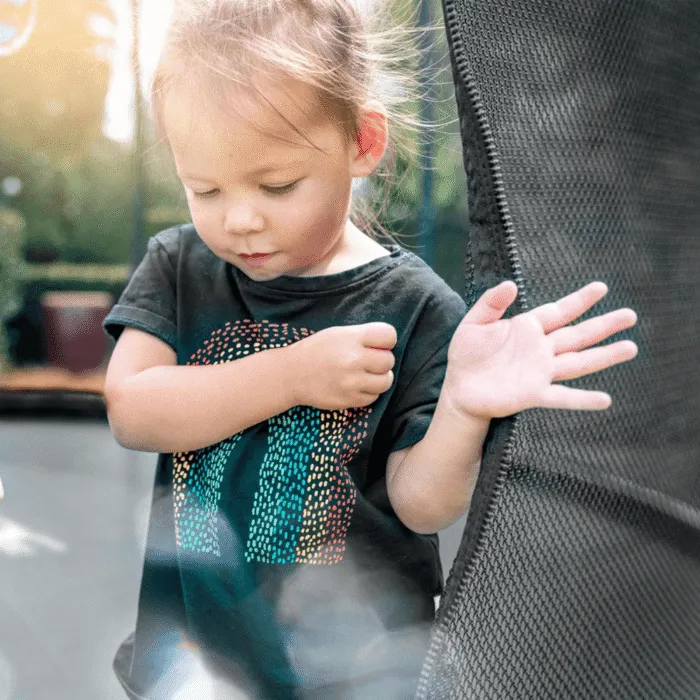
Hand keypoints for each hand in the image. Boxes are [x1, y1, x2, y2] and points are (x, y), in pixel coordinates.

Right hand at [288, 323, 396, 410]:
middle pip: (389, 360)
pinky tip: (356, 386)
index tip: (379, 345)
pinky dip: (368, 392)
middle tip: (369, 362)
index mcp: (351, 338)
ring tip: (367, 375)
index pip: (388, 335)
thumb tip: (389, 344)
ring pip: (386, 381)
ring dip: (379, 378)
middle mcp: (353, 359)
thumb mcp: (337, 333)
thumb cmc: (316, 351)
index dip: (387, 341)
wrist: (290, 375)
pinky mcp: (349, 400)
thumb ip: (363, 336)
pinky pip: (373, 397)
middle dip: (382, 361)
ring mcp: (351, 382)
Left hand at [443, 281, 637, 418]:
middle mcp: (540, 350)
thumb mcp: (474, 324)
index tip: (601, 288)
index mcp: (527, 329)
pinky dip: (583, 399)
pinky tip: (605, 400)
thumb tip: (510, 283)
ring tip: (631, 348)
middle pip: (578, 335)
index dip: (580, 300)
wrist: (459, 390)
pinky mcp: (534, 394)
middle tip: (630, 315)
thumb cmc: (466, 357)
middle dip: (604, 325)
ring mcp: (540, 372)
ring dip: (605, 356)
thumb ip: (491, 303)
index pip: (559, 311)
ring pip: (579, 362)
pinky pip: (563, 397)